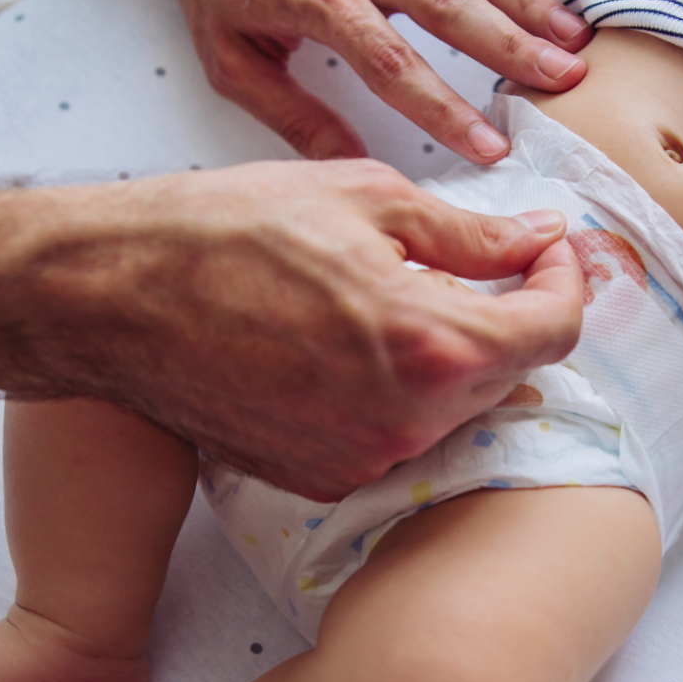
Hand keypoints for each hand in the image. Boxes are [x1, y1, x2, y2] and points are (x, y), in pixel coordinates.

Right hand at [0, 162, 581, 499]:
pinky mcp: (326, 480)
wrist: (116, 301)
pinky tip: (350, 354)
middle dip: (507, 318)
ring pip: (455, 411)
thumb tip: (539, 241)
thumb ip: (473, 234)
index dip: (566, 283)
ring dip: (449, 360)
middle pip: (509, 375)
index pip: (555, 329)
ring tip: (391, 308)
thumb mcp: (365, 201)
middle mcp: (409, 421)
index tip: (549, 254)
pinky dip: (400, 398)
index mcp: (432, 344)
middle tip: (471, 269)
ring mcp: (366, 460)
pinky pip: (398, 439)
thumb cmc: (225, 235)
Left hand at [172, 0, 591, 161]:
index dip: (446, 110)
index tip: (488, 148)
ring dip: (526, 1)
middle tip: (562, 81)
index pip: (394, 65)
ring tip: (573, 39)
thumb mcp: (234, 59)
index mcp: (318, 1)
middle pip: (449, 6)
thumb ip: (292, 114)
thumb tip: (351, 164)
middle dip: (512, 46)